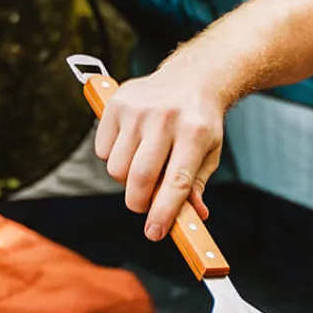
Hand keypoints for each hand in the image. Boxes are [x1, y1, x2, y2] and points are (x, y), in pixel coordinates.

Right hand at [94, 67, 224, 239]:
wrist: (191, 79)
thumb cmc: (201, 124)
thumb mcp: (210, 152)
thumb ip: (197, 185)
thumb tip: (194, 218)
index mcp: (195, 133)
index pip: (177, 182)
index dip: (164, 212)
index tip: (155, 233)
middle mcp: (165, 119)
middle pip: (140, 178)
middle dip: (139, 203)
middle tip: (145, 207)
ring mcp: (137, 110)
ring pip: (117, 168)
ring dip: (126, 181)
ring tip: (144, 168)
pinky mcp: (116, 104)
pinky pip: (102, 151)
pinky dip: (113, 160)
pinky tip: (132, 148)